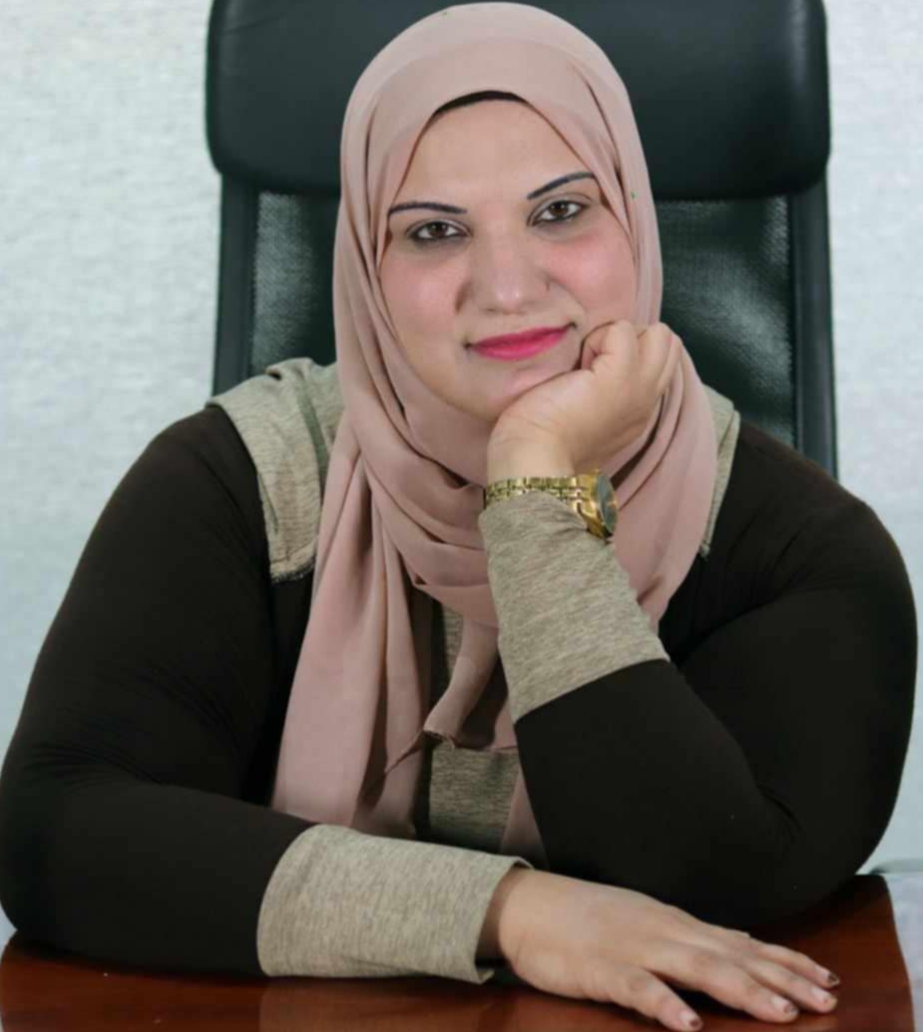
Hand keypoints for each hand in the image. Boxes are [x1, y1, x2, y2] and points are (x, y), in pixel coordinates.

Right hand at [485, 868, 838, 1029]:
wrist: (529, 906)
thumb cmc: (588, 918)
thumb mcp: (648, 922)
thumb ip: (693, 938)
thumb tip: (743, 945)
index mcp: (676, 925)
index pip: (743, 944)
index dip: (786, 962)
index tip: (828, 980)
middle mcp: (665, 932)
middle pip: (732, 957)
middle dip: (781, 980)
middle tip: (825, 1000)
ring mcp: (635, 949)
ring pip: (697, 970)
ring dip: (741, 990)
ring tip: (780, 1013)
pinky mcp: (603, 969)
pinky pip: (638, 989)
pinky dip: (665, 1005)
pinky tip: (688, 1024)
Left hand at [487, 321, 681, 473]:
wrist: (533, 458)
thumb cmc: (542, 439)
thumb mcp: (584, 416)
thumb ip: (602, 393)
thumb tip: (592, 362)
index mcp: (638, 414)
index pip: (659, 363)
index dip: (628, 352)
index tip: (592, 370)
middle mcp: (647, 402)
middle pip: (668, 344)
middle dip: (631, 338)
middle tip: (593, 361)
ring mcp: (639, 388)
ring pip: (659, 334)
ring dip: (617, 337)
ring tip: (586, 363)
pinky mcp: (621, 375)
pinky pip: (622, 329)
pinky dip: (597, 337)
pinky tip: (577, 364)